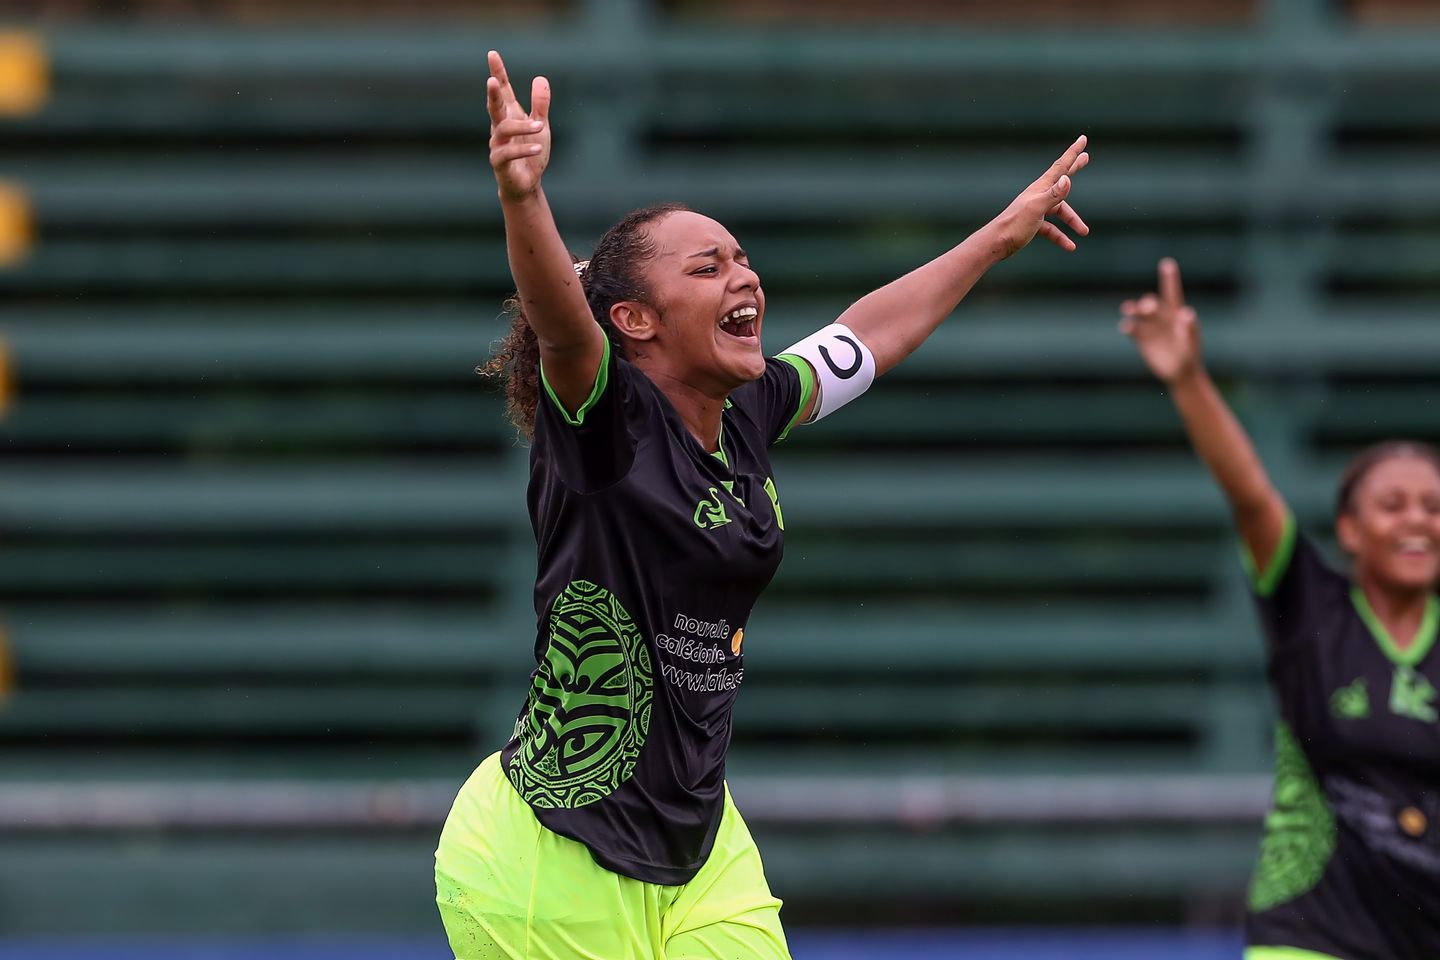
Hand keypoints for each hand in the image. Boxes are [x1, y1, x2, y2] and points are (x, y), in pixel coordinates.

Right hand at [487, 50, 550, 202]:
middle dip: (493, 94)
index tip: (492, 54)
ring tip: (540, 126)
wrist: (527, 184)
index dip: (498, 73)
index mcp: (509, 115)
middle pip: (494, 106)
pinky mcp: (499, 163)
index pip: (503, 91)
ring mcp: (497, 145)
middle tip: (491, 81)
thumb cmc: (531, 153)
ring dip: (521, 126)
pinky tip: (537, 148)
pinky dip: (523, 149)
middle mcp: (500, 127)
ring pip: (503, 129)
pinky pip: (507, 153)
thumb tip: (540, 78)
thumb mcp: (541, 126)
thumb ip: (540, 105)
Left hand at [990, 135, 1089, 258]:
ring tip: (1084, 231)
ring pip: (1059, 211)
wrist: (994, 244)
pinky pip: (1051, 229)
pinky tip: (1070, 246)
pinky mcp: (1032, 225)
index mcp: (1040, 188)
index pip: (1060, 167)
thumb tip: (1067, 179)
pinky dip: (1061, 237)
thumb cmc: (1014, 226)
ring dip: (1072, 221)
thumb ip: (1052, 195)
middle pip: (1061, 180)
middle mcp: (1038, 195)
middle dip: (1074, 169)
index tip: (1083, 139)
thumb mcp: (1036, 209)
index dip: (1073, 153)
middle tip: (1086, 157)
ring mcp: (1035, 210)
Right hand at [1120, 258, 1201, 384]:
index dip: (1169, 278)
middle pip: (1152, 303)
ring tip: (1128, 309)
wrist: (1180, 372)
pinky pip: (1131, 328)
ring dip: (1133, 309)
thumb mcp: (1191, 342)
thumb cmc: (1190, 355)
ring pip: (1138, 313)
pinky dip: (1127, 326)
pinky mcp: (1141, 339)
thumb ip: (1190, 328)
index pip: (1172, 292)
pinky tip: (1126, 327)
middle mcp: (1162, 317)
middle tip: (1147, 307)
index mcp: (1176, 313)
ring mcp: (1150, 327)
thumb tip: (1187, 312)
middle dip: (1147, 303)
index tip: (1167, 263)